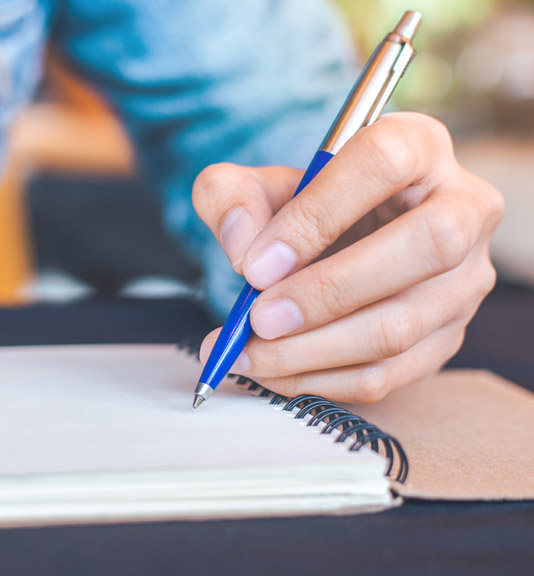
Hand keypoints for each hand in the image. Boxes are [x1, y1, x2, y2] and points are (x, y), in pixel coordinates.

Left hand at [192, 113, 503, 402]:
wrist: (330, 245)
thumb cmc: (300, 208)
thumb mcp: (255, 186)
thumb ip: (232, 197)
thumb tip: (244, 245)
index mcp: (417, 145)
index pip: (385, 162)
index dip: (317, 215)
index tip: (257, 264)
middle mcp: (462, 206)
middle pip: (426, 245)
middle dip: (327, 292)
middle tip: (257, 319)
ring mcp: (466, 277)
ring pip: (403, 324)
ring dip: (314, 349)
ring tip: (250, 354)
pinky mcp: (449, 335)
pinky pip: (390, 373)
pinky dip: (322, 380)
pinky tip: (275, 372)